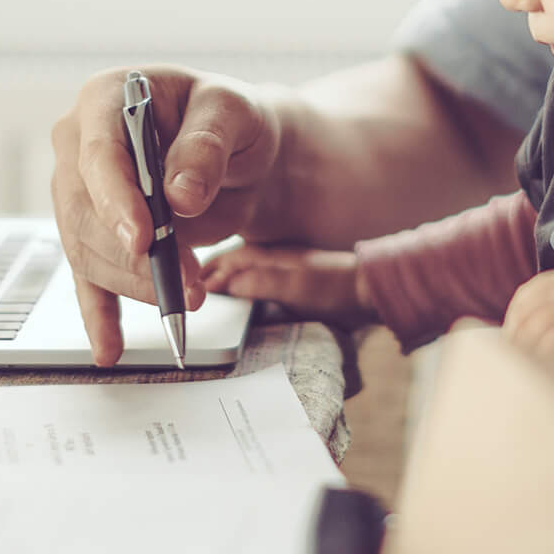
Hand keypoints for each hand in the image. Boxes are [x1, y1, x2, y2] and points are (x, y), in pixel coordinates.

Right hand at [50, 65, 281, 365]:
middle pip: (84, 211)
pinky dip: (100, 315)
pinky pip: (89, 279)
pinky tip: (110, 348)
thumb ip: (207, 144)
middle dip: (134, 256)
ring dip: (135, 284)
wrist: (239, 149)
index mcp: (105, 97)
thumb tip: (180, 194)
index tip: (142, 239)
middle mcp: (80, 144)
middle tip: (189, 282)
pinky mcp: (98, 234)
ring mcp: (82, 192)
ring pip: (87, 250)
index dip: (115, 199)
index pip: (98, 154)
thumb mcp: (234, 111)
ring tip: (189, 299)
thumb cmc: (231, 118)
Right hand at [202, 243, 377, 327]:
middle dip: (207, 272)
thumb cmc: (336, 289)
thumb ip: (261, 282)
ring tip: (205, 292)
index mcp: (267, 257)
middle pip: (230, 263)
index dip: (204, 272)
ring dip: (222, 277)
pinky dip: (240, 285)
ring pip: (242, 270)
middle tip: (186, 289)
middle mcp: (271, 259)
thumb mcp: (296, 288)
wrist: (370, 293)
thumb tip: (225, 283)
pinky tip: (240, 296)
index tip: (183, 286)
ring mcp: (282, 269)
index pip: (225, 262)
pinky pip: (255, 279)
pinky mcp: (291, 282)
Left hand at [502, 263, 553, 399]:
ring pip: (533, 335)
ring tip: (540, 389)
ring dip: (531, 365)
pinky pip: (553, 348)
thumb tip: (527, 357)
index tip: (518, 361)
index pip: (524, 300)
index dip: (515, 331)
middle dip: (519, 352)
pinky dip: (549, 369)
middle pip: (524, 318)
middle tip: (525, 383)